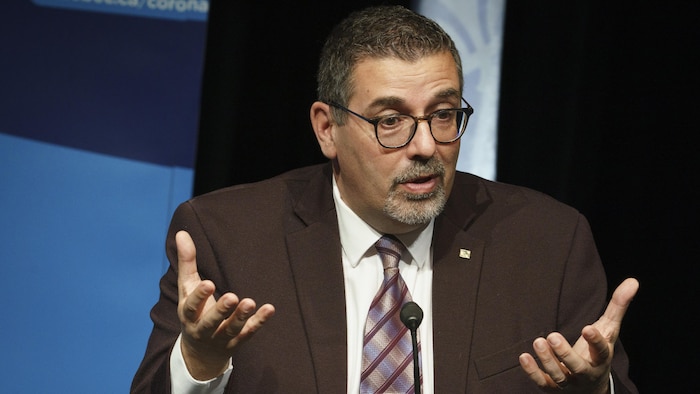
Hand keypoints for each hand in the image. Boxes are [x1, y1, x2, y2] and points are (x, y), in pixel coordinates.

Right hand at [175, 230, 275, 379]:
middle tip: (233, 297)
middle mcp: (202, 329)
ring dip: (241, 317)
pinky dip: (258, 322)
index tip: (208, 284)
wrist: (199, 352)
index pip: (191, 307)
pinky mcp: (236, 342)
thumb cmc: (193, 310)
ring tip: (250, 302)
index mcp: (188, 314)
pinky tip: (269, 309)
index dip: (199, 297)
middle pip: (210, 322)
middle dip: (221, 311)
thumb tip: (181, 232)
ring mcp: (220, 337)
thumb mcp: (186, 288)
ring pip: (231, 329)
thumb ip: (186, 262)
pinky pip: (248, 333)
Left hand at [519, 278, 638, 392]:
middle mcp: (586, 373)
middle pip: (577, 367)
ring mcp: (569, 382)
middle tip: (552, 336)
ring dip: (547, 360)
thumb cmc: (598, 352)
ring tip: (538, 341)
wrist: (590, 387)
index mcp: (601, 358)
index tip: (587, 328)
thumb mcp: (609, 330)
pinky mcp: (552, 388)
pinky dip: (532, 372)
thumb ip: (617, 306)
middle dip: (565, 353)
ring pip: (558, 376)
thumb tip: (633, 280)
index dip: (595, 341)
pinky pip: (542, 382)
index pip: (601, 352)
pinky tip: (524, 356)